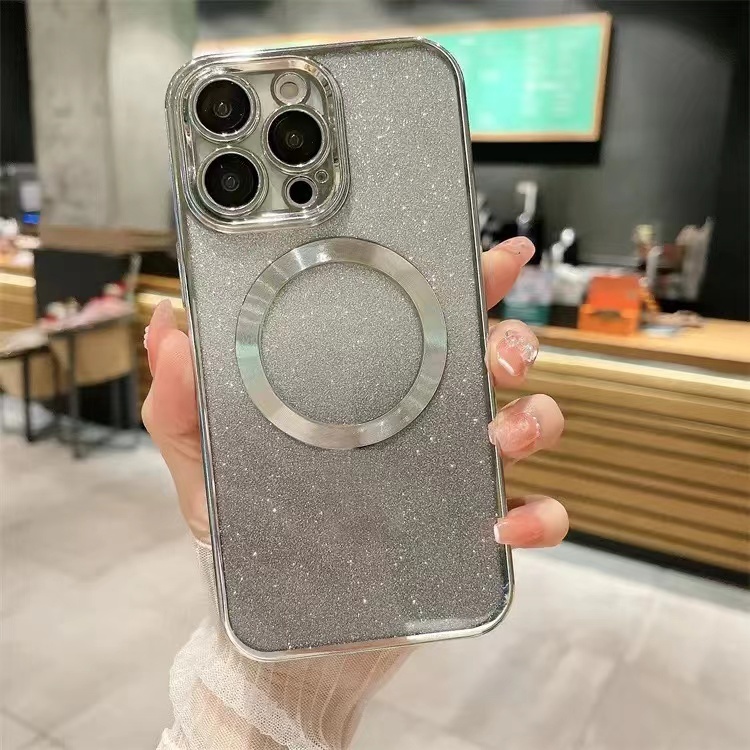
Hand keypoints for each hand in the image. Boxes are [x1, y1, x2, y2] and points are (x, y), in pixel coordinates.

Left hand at [142, 236, 566, 547]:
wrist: (278, 626)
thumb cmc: (253, 534)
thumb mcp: (209, 464)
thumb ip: (183, 402)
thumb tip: (168, 328)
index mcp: (374, 393)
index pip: (427, 323)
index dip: (468, 283)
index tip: (494, 258)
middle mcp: (424, 423)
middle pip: (493, 359)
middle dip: (514, 341)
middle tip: (499, 355)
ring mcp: (454, 476)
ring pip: (528, 425)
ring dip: (533, 420)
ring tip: (499, 438)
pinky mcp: (470, 534)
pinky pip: (532, 514)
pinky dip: (538, 516)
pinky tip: (506, 524)